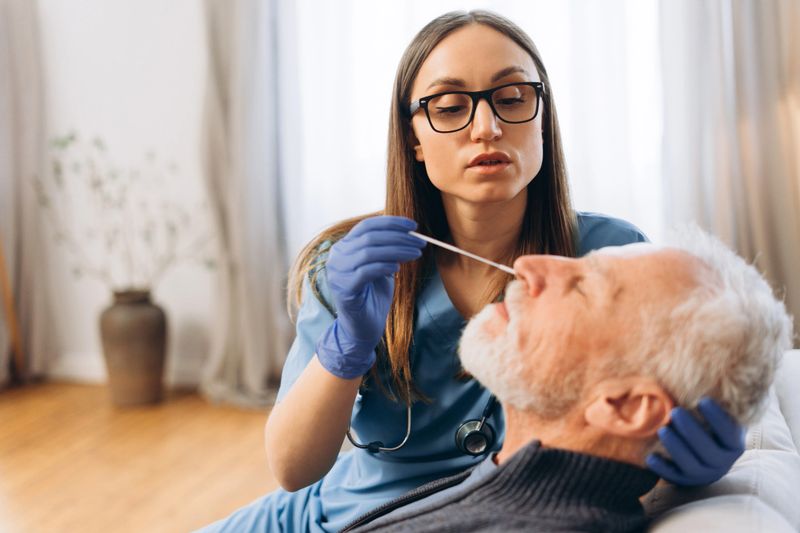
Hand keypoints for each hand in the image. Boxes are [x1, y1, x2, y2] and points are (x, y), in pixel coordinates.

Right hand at [316, 216, 424, 378]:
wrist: (362, 328)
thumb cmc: (372, 296)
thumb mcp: (380, 266)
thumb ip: (386, 249)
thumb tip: (408, 232)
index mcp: (344, 247)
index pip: (366, 226)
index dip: (390, 223)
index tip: (413, 225)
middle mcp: (336, 257)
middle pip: (370, 237)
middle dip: (399, 237)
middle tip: (420, 241)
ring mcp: (337, 274)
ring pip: (369, 252)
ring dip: (397, 250)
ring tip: (416, 253)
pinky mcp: (344, 290)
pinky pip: (366, 272)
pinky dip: (384, 266)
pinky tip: (397, 268)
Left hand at [646, 397, 744, 485]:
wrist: (704, 456)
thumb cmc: (706, 425)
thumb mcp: (713, 415)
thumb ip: (709, 401)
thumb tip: (696, 365)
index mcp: (732, 443)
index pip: (729, 432)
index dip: (718, 418)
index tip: (703, 400)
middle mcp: (722, 461)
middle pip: (708, 449)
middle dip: (691, 431)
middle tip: (675, 412)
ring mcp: (704, 473)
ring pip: (691, 464)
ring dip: (676, 447)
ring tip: (662, 430)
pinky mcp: (685, 480)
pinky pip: (674, 477)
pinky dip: (662, 468)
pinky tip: (649, 457)